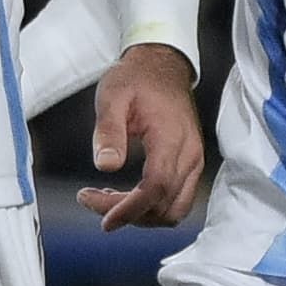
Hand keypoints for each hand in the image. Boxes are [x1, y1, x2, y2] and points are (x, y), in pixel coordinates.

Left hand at [81, 39, 207, 230]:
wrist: (162, 65)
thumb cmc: (136, 79)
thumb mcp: (112, 97)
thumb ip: (108, 131)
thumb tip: (105, 165)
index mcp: (171, 138)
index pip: (156, 188)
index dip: (130, 209)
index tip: (104, 219)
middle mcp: (189, 154)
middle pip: (164, 205)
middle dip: (128, 214)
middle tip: (91, 201)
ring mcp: (194, 161)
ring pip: (174, 208)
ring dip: (141, 215)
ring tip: (105, 200)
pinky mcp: (190, 163)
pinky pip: (177, 198)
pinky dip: (152, 206)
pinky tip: (125, 196)